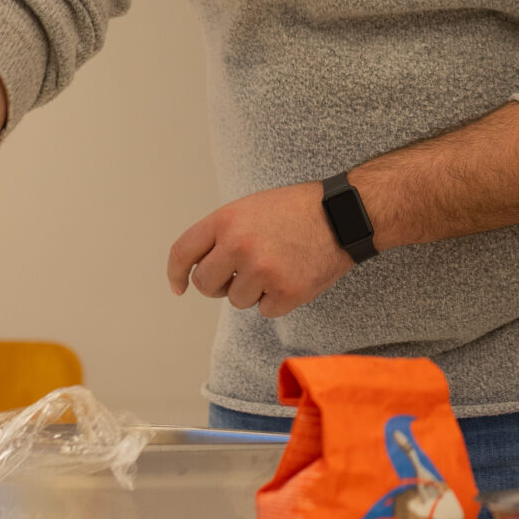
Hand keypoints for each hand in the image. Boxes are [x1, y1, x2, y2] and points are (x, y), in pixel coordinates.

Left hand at [167, 181, 353, 318]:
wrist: (342, 215)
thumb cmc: (296, 210)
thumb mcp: (250, 208)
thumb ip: (222, 234)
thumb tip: (197, 268)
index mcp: (226, 220)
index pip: (182, 252)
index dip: (175, 273)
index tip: (179, 286)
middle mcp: (239, 245)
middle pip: (205, 284)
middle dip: (218, 285)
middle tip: (240, 274)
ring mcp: (262, 270)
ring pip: (237, 300)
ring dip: (253, 291)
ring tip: (277, 266)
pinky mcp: (286, 292)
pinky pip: (265, 310)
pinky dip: (278, 299)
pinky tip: (293, 275)